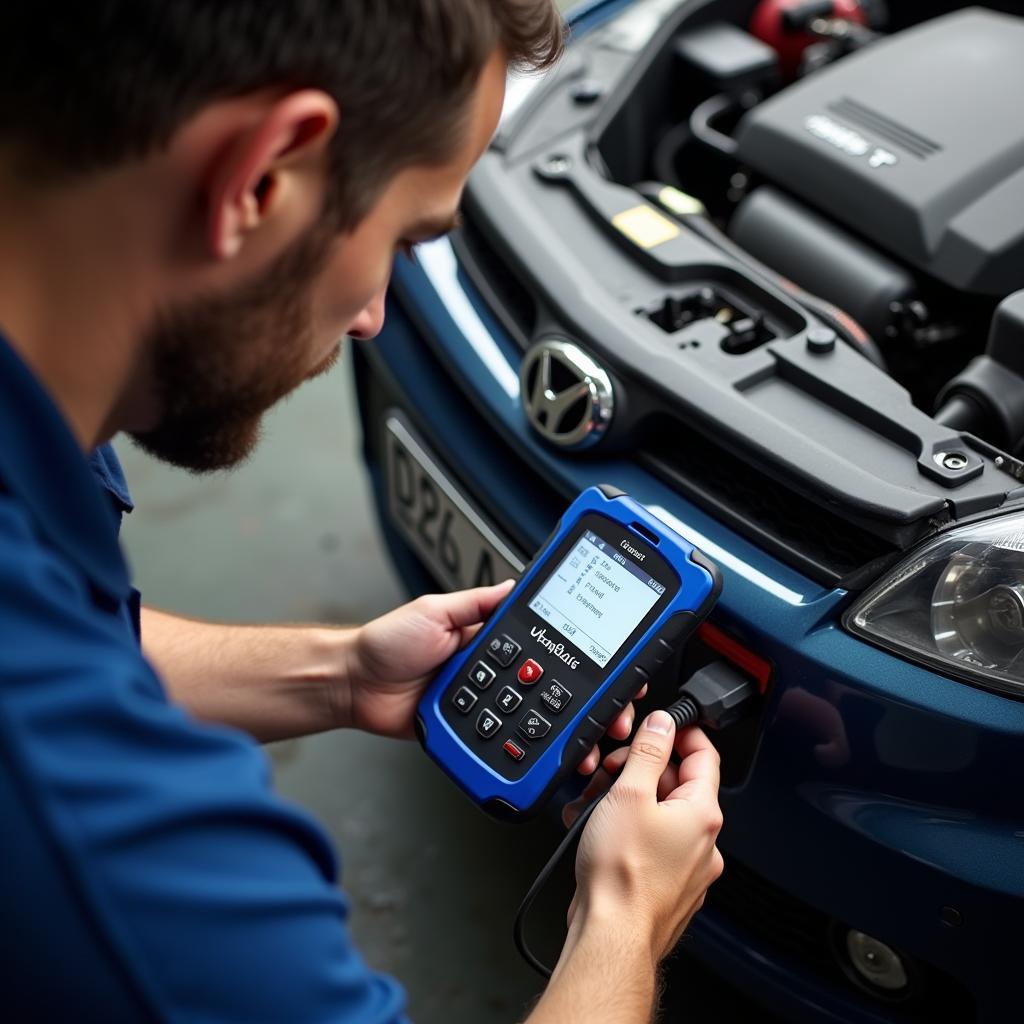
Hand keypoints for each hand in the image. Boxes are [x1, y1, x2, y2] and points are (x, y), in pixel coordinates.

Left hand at [346, 583, 643, 756]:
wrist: (353, 684)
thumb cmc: (387, 643)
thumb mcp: (434, 610)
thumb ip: (475, 602)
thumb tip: (515, 585)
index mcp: (492, 639)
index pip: (545, 647)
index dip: (579, 657)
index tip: (610, 665)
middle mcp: (496, 673)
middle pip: (552, 691)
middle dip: (589, 706)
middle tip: (613, 717)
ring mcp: (487, 705)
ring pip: (536, 723)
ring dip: (566, 735)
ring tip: (590, 745)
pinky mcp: (471, 733)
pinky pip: (503, 745)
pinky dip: (529, 756)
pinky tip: (553, 762)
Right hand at [568, 711, 723, 964]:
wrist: (611, 936)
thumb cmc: (623, 875)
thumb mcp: (629, 794)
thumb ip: (648, 752)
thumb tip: (662, 725)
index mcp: (703, 814)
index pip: (705, 756)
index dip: (682, 733)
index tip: (663, 724)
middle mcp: (704, 843)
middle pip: (676, 786)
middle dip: (641, 771)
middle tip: (612, 770)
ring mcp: (688, 869)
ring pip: (660, 817)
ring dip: (627, 803)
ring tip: (596, 807)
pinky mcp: (667, 887)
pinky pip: (651, 846)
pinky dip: (627, 833)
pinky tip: (598, 834)